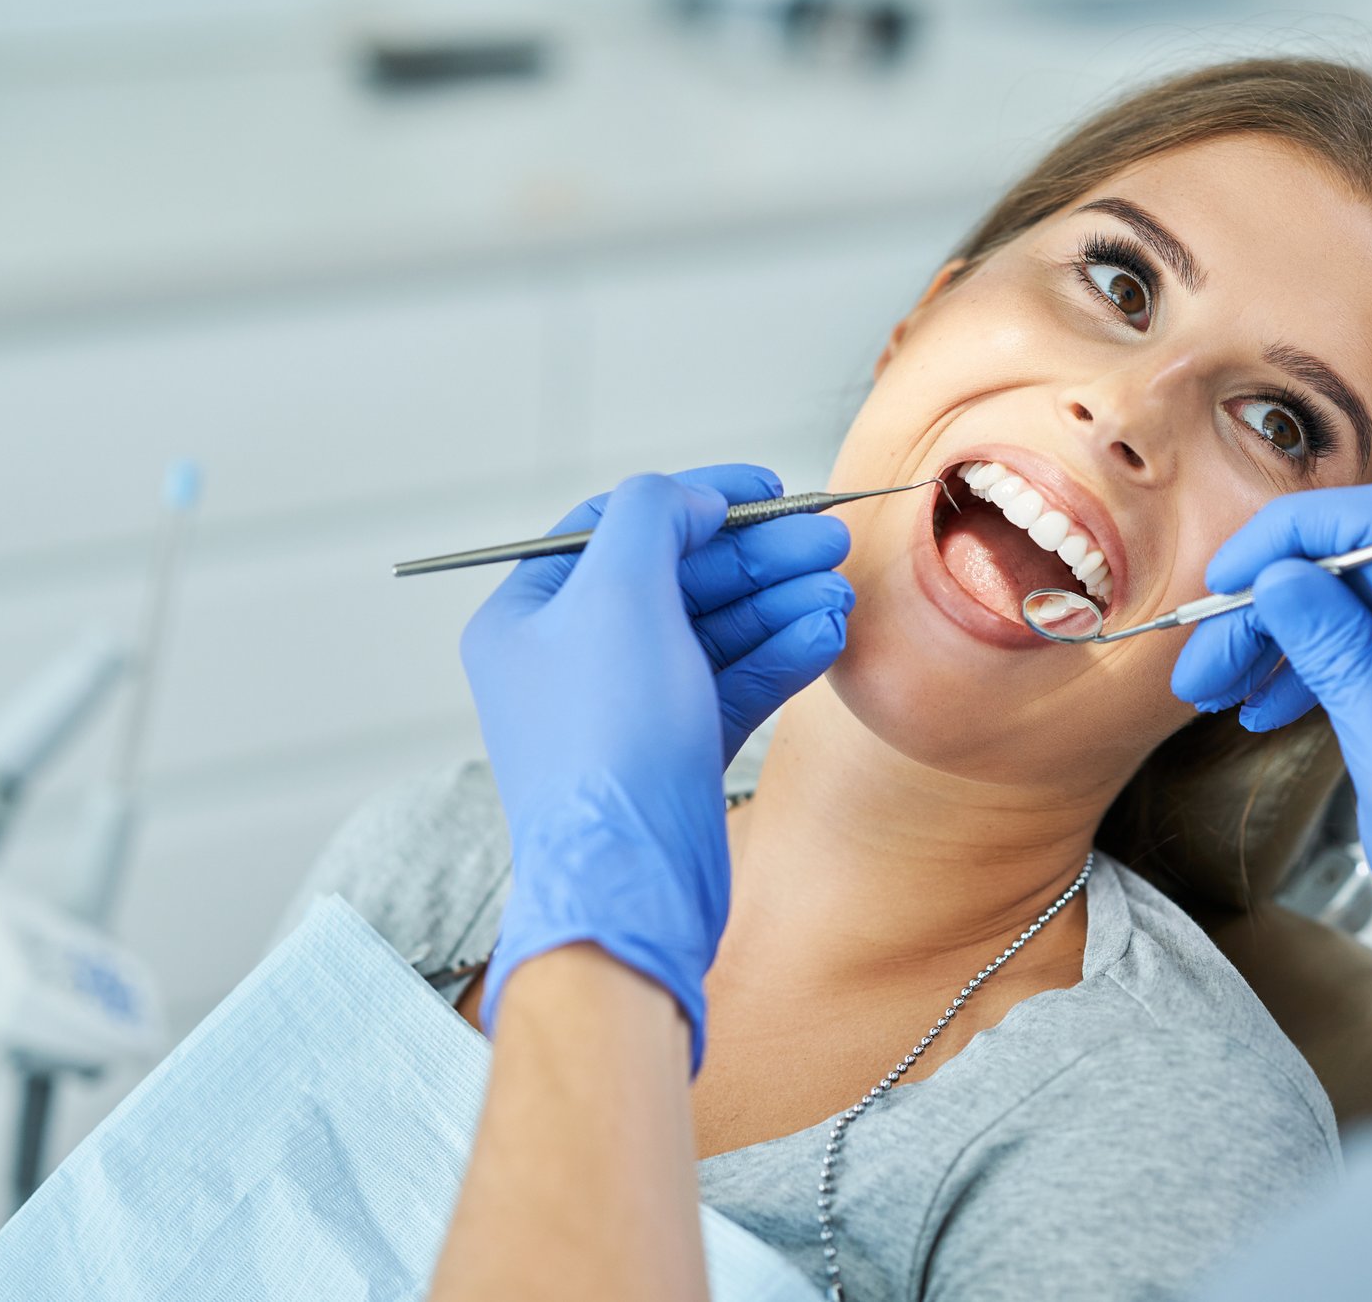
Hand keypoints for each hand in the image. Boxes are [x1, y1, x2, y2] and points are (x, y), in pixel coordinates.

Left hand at [461, 466, 852, 1064]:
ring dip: (780, 605)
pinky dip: (779, 656)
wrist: (628, 881)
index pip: (617, 526)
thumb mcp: (618, 593)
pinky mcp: (675, 753)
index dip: (696, 499)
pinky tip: (827, 635)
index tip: (767, 489)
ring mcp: (627, 709)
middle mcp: (572, 659)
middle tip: (828, 539)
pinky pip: (731, 685)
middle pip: (676, 578)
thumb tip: (689, 498)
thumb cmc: (606, 739)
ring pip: (713, 633)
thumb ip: (652, 516)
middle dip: (757, 557)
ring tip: (841, 591)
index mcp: (530, 615)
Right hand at [1170, 484, 1371, 1048]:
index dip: (1287, 535)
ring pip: (1369, 604)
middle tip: (1200, 672)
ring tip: (1221, 697)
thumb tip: (1282, 575)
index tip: (1220, 581)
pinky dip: (1331, 664)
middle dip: (1271, 605)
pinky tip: (1275, 707)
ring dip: (1289, 639)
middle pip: (1362, 566)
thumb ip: (1340, 658)